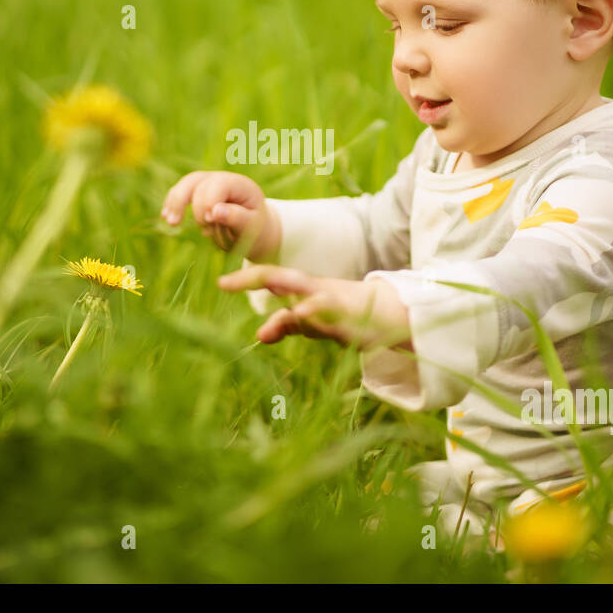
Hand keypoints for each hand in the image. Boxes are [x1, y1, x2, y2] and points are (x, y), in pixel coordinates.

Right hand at [161, 171, 279, 260]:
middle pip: (199, 183)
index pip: (218, 185)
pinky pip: (180, 192)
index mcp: (240, 184)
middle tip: (203, 229)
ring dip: (176, 202)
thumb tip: (215, 211)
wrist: (254, 229)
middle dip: (197, 206)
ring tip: (171, 222)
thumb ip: (236, 218)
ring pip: (186, 184)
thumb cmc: (255, 229)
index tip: (211, 222)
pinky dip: (172, 203)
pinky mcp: (198, 191)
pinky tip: (165, 216)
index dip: (209, 202)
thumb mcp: (252, 227)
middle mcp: (223, 178)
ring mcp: (209, 183)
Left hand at [217, 264, 412, 349]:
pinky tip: (302, 312)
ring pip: (303, 292)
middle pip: (279, 277)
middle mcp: (313, 289)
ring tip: (255, 290)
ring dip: (281, 292)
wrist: (391, 312)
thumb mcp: (313, 322)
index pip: (270, 278)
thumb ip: (287, 325)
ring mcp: (331, 299)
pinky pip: (329, 309)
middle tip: (224, 283)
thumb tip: (258, 335)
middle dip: (252, 277)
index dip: (245, 279)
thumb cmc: (348, 315)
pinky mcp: (348, 313)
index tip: (221, 283)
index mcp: (303, 289)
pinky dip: (314, 309)